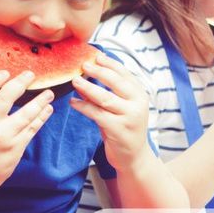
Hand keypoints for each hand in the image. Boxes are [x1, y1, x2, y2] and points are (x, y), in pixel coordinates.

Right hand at [0, 70, 54, 189]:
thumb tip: (7, 86)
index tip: (6, 72)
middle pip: (6, 97)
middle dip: (21, 82)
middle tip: (30, 74)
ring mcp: (4, 137)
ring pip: (26, 113)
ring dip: (40, 101)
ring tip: (49, 93)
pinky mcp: (16, 148)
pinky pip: (32, 128)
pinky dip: (42, 117)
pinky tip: (47, 109)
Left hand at [70, 53, 151, 171]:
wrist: (134, 157)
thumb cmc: (124, 128)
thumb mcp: (122, 107)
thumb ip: (110, 93)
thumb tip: (88, 74)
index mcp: (140, 95)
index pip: (125, 74)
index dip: (110, 63)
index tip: (96, 55)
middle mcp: (138, 104)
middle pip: (116, 83)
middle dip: (99, 71)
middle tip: (83, 65)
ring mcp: (129, 117)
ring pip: (105, 98)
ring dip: (88, 88)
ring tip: (74, 80)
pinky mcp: (118, 130)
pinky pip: (97, 114)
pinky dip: (83, 106)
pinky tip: (73, 102)